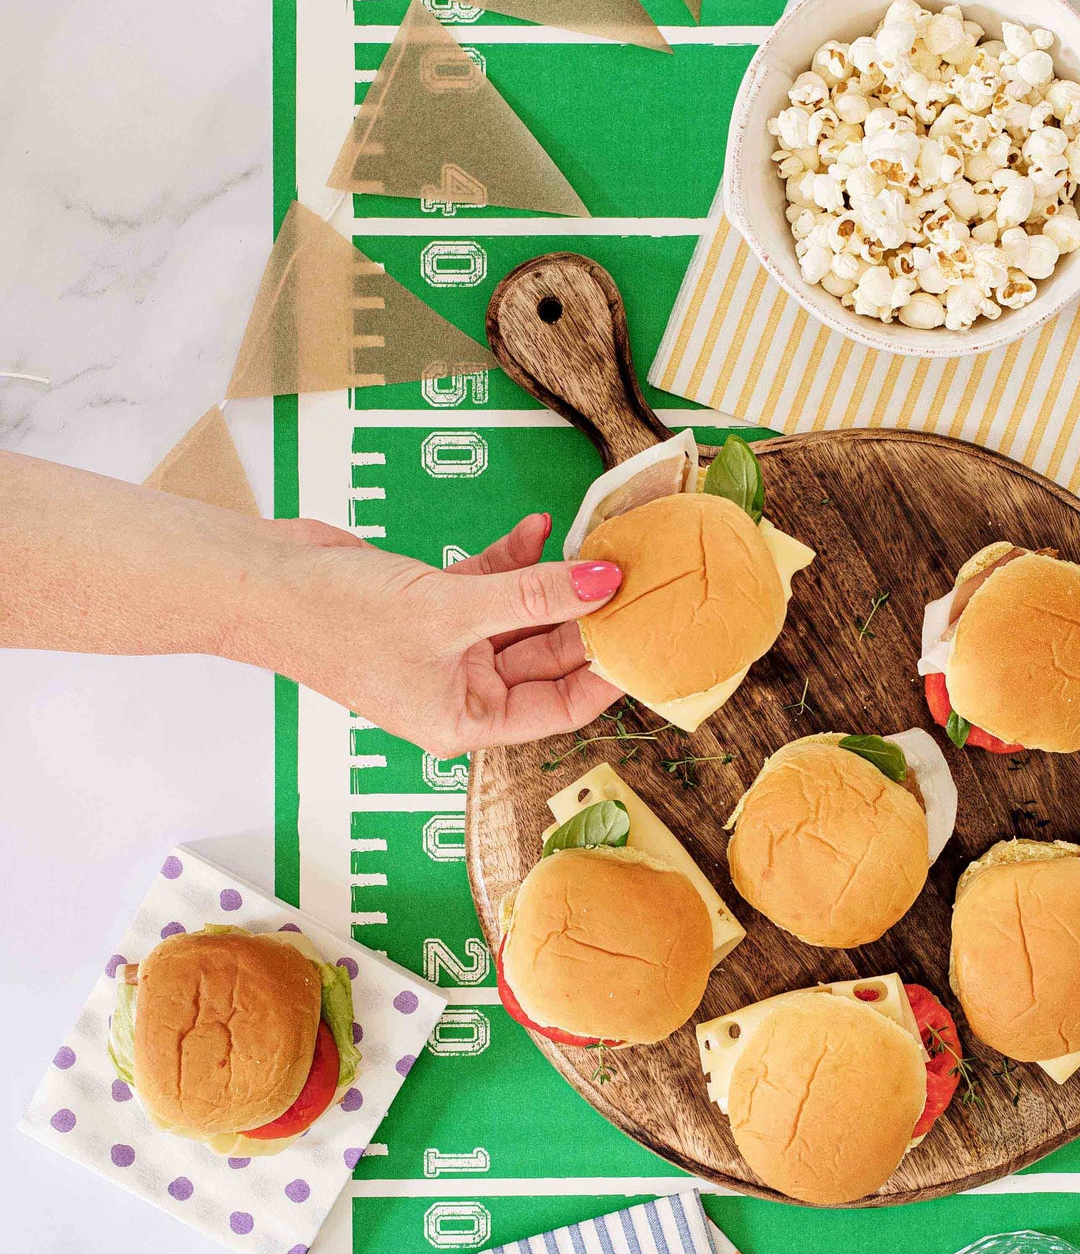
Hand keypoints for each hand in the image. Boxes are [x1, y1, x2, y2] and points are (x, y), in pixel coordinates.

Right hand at [261, 511, 624, 753]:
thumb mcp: (453, 607)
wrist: (260, 581)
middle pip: (545, 659)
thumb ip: (535, 595)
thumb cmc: (338, 618)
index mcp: (465, 721)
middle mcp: (459, 693)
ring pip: (521, 618)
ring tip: (595, 547)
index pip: (559, 707)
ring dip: (554, 582)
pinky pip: (490, 589)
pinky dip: (514, 562)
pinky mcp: (431, 607)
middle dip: (586, 618)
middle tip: (634, 580)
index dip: (605, 673)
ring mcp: (446, 650)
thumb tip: (604, 583)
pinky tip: (540, 531)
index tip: (644, 635)